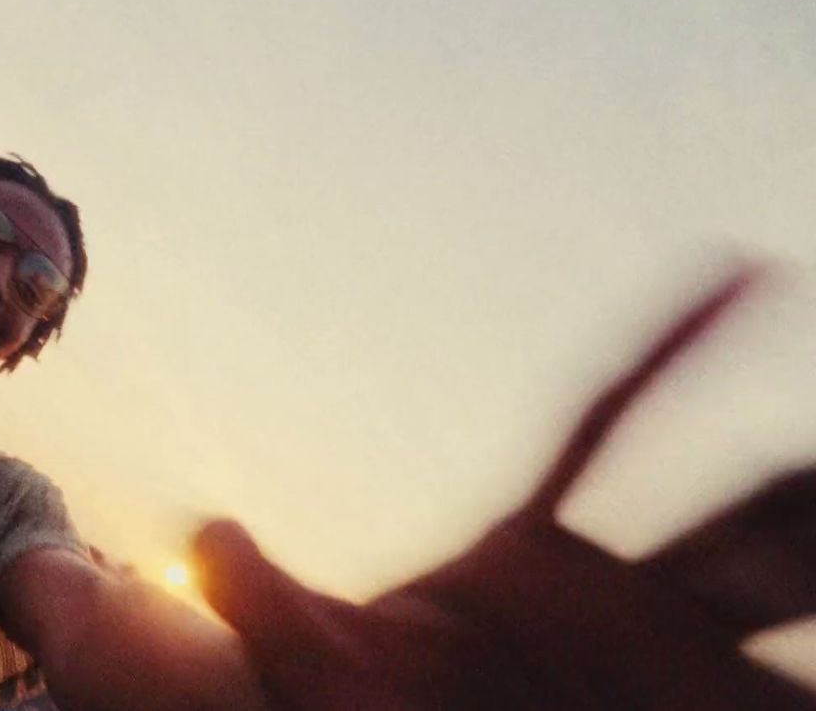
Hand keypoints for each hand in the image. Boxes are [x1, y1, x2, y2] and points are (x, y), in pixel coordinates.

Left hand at [193, 268, 815, 709]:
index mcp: (520, 559)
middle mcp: (595, 595)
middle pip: (718, 509)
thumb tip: (188, 542)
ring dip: (803, 539)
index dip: (670, 350)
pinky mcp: (646, 683)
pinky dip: (772, 589)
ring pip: (751, 572)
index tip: (735, 274)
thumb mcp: (289, 658)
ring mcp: (638, 651)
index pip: (604, 426)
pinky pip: (729, 629)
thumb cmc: (336, 710)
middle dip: (791, 486)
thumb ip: (250, 598)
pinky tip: (801, 539)